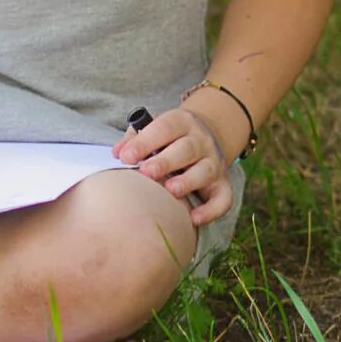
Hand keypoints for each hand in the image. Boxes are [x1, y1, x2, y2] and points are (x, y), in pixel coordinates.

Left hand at [117, 104, 233, 227]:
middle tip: (146, 172)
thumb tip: (117, 153)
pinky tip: (193, 219)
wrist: (204, 136)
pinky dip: (211, 210)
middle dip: (167, 161)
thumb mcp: (153, 130)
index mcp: (182, 123)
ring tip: (171, 190)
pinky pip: (223, 198)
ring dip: (189, 181)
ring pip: (206, 171)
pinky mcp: (222, 184)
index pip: (165, 128)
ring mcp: (214, 162)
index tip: (125, 157)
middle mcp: (201, 141)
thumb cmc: (167, 138)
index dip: (145, 142)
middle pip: (187, 149)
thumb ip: (134, 139)